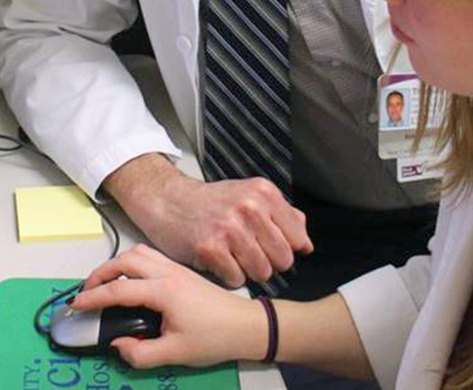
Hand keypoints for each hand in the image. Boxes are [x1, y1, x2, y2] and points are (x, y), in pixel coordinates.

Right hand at [70, 244, 265, 368]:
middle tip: (86, 292)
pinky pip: (149, 256)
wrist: (246, 326)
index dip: (93, 298)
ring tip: (104, 283)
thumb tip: (119, 345)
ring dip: (115, 264)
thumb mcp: (175, 353)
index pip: (118, 290)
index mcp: (164, 291)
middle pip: (123, 261)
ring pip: (136, 253)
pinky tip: (129, 279)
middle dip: (99, 274)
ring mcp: (175, 268)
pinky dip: (131, 263)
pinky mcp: (181, 270)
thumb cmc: (215, 338)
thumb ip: (141, 353)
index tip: (77, 306)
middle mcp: (167, 272)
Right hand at [102, 154, 312, 287]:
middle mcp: (250, 207)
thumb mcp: (249, 196)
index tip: (270, 246)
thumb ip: (282, 215)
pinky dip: (227, 276)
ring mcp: (230, 228)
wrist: (167, 200)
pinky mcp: (210, 247)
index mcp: (264, 193)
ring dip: (247, 271)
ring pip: (262, 272)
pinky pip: (236, 279)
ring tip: (232, 256)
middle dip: (268, 263)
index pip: (298, 239)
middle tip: (248, 253)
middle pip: (282, 260)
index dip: (286, 249)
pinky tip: (217, 260)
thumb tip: (306, 243)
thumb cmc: (210, 202)